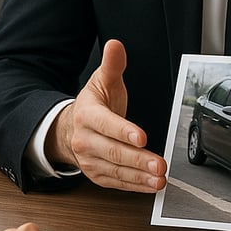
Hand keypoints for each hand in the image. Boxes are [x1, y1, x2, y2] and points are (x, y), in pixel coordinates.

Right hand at [47, 39, 166, 192]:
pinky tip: (151, 186)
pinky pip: (117, 183)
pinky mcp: (97, 175)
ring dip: (140, 177)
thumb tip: (116, 45)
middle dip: (138, 160)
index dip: (124, 131)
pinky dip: (135, 186)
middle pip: (113, 152)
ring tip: (159, 179)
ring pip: (116, 171)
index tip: (142, 137)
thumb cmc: (94, 104)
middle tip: (160, 164)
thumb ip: (113, 65)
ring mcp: (90, 160)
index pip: (106, 124)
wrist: (71, 129)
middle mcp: (85, 140)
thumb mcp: (102, 81)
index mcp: (87, 115)